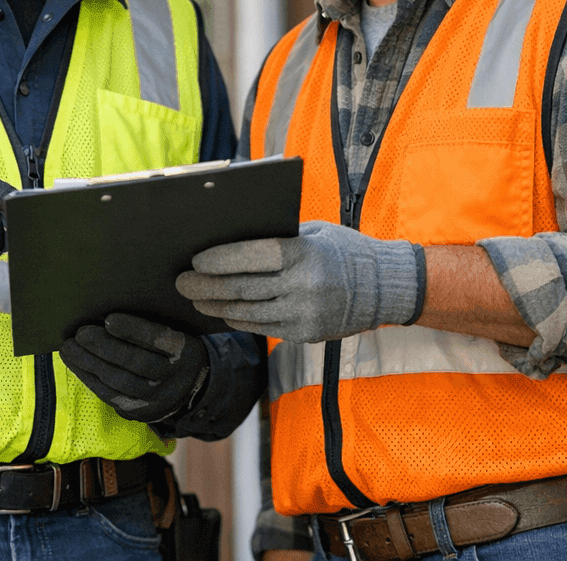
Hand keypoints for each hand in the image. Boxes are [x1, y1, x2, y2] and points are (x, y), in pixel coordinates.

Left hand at [59, 313, 209, 423]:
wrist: (189, 386)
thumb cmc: (171, 347)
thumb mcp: (175, 331)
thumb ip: (152, 321)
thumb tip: (108, 312)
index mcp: (186, 351)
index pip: (159, 339)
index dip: (134, 330)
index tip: (109, 319)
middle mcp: (174, 379)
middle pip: (137, 363)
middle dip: (105, 347)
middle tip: (81, 333)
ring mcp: (157, 399)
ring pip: (120, 382)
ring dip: (90, 364)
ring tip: (70, 347)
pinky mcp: (140, 412)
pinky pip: (111, 396)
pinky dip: (89, 378)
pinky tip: (75, 364)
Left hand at [175, 220, 425, 342]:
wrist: (385, 288)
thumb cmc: (344, 251)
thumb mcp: (314, 232)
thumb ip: (277, 238)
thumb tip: (229, 239)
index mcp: (304, 254)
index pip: (252, 257)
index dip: (220, 260)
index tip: (195, 260)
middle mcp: (303, 287)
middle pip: (242, 288)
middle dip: (206, 286)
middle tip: (181, 282)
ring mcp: (304, 315)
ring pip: (247, 312)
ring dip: (216, 306)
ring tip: (196, 299)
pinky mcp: (305, 334)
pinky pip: (262, 327)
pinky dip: (239, 318)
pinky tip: (223, 311)